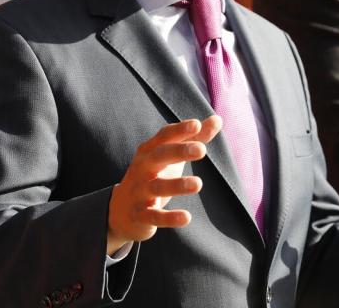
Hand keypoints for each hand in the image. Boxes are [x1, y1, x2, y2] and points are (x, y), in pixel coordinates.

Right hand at [106, 116, 221, 254]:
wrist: (120, 210)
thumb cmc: (153, 175)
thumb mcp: (170, 156)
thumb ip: (194, 138)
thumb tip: (218, 119)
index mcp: (150, 151)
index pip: (164, 136)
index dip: (179, 130)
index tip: (196, 124)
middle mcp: (142, 168)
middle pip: (159, 156)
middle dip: (178, 152)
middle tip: (202, 149)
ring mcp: (139, 192)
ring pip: (157, 187)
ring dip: (177, 185)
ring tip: (198, 183)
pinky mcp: (140, 215)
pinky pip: (154, 216)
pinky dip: (169, 218)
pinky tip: (187, 217)